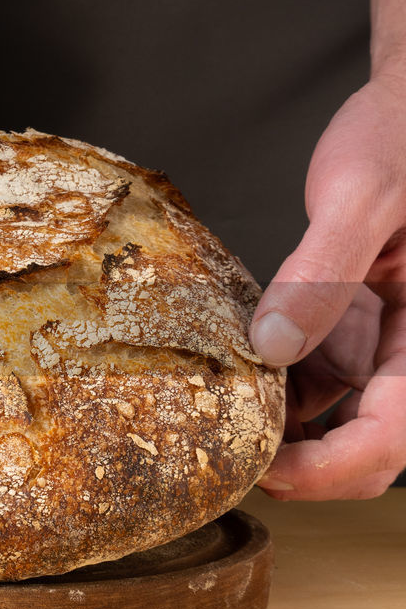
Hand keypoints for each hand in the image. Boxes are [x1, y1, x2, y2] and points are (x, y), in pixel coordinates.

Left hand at [250, 72, 405, 498]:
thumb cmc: (402, 135)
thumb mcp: (361, 195)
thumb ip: (321, 273)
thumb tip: (270, 349)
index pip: (398, 432)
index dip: (335, 468)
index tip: (270, 474)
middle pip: (374, 444)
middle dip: (309, 466)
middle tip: (231, 462)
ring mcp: (390, 341)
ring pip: (344, 418)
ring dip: (290, 434)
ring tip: (220, 426)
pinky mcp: (359, 326)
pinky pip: (323, 378)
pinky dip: (283, 390)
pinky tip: (235, 382)